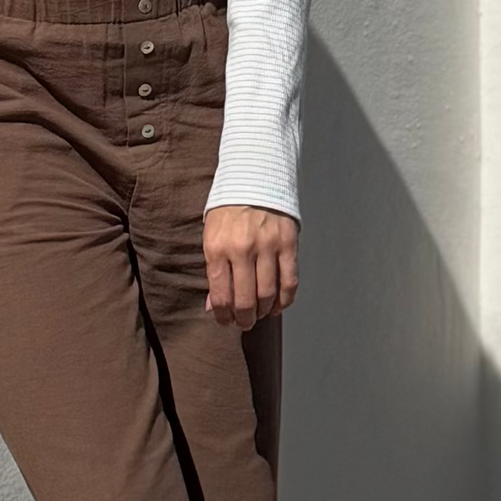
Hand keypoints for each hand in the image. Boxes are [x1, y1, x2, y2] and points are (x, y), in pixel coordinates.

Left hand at [203, 206, 299, 329]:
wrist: (254, 177)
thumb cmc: (228, 209)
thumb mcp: (211, 236)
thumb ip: (213, 271)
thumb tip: (214, 306)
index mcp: (218, 248)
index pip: (221, 295)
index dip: (223, 316)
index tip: (225, 321)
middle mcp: (243, 249)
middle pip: (246, 300)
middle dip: (244, 319)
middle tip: (244, 323)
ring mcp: (268, 246)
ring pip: (269, 294)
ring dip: (263, 311)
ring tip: (259, 315)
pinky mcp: (288, 244)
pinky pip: (290, 281)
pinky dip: (284, 299)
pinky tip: (277, 305)